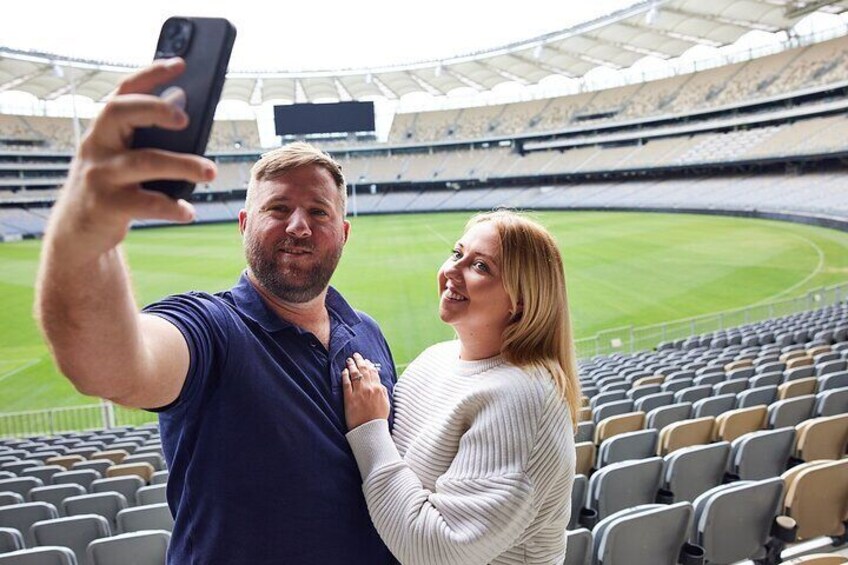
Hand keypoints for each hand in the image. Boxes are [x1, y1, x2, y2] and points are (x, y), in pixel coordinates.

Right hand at [49, 58, 216, 255]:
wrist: (76, 232)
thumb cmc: (110, 187)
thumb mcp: (120, 156)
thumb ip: (144, 133)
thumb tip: (182, 103)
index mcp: (104, 129)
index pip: (124, 92)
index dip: (150, 75)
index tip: (180, 64)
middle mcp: (97, 146)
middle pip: (121, 113)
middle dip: (155, 108)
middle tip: (186, 119)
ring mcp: (99, 176)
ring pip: (144, 161)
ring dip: (183, 164)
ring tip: (210, 172)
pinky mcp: (107, 206)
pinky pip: (147, 203)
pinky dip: (172, 207)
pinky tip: (188, 211)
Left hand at [342, 352, 389, 430]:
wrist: (370, 430)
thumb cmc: (378, 419)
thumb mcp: (386, 403)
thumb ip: (383, 392)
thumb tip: (380, 384)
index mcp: (379, 388)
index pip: (373, 372)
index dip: (369, 365)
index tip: (366, 361)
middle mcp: (369, 388)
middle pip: (364, 370)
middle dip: (360, 361)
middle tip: (356, 355)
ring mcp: (359, 392)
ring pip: (355, 374)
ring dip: (352, 365)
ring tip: (349, 360)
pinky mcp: (349, 398)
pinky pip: (346, 383)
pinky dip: (345, 375)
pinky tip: (344, 371)